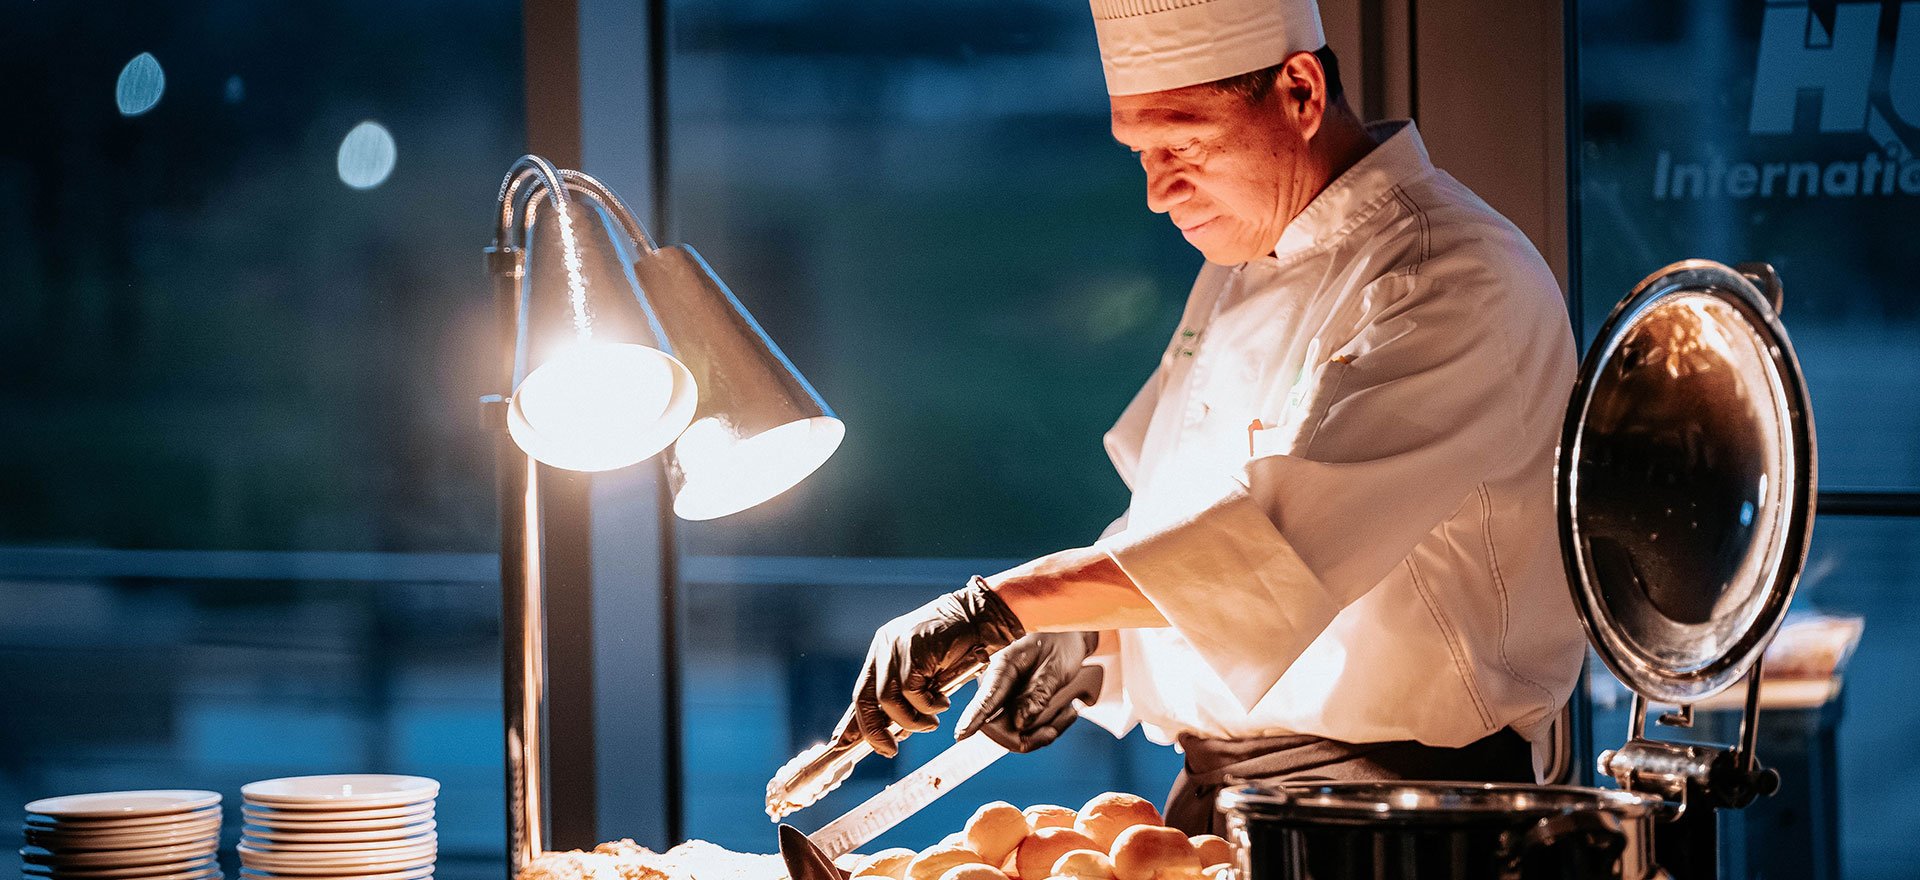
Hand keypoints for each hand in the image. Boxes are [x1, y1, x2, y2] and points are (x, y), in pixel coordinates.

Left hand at [843, 579, 1025, 757]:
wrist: (980, 615)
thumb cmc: (959, 646)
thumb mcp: (927, 674)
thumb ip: (909, 696)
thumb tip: (894, 730)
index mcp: (882, 652)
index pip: (861, 693)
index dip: (853, 722)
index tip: (844, 743)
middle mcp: (884, 649)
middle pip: (865, 699)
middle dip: (875, 731)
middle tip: (890, 749)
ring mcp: (896, 648)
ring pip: (888, 700)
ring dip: (910, 720)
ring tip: (931, 723)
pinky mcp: (913, 651)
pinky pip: (912, 692)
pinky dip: (928, 705)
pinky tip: (943, 702)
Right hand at [954, 631, 1099, 752]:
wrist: (1067, 637)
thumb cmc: (1060, 644)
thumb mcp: (1055, 666)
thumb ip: (1038, 693)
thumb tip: (1020, 723)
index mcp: (1002, 668)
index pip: (985, 699)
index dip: (973, 718)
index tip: (961, 734)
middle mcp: (999, 687)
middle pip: (998, 726)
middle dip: (1029, 736)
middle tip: (1055, 729)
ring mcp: (1007, 699)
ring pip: (1017, 733)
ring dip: (1045, 731)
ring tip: (1069, 711)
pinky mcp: (1018, 708)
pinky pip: (1029, 731)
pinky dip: (1051, 727)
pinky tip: (1067, 711)